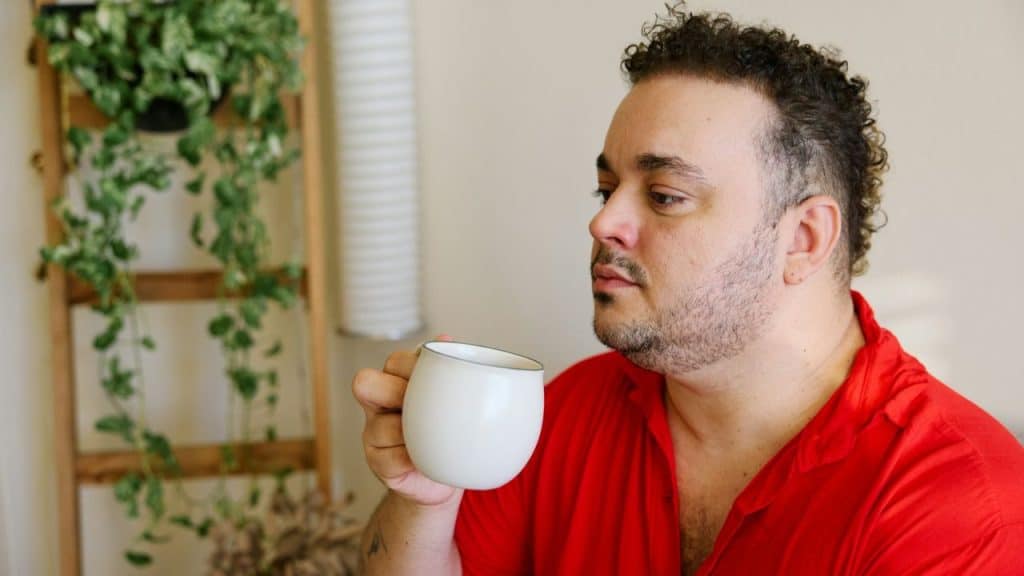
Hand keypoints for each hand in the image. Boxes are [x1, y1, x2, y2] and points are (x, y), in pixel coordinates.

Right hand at [352, 337, 459, 506]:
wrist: (446, 477)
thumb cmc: (448, 432)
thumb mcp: (452, 400)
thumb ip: (449, 370)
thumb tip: (446, 338)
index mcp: (398, 382)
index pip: (394, 361)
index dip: (413, 366)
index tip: (439, 378)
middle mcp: (380, 404)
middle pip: (365, 382)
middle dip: (395, 391)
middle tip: (422, 407)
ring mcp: (373, 434)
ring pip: (380, 425)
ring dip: (410, 433)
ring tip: (431, 440)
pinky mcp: (377, 463)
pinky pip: (388, 458)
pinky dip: (412, 460)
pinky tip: (426, 460)